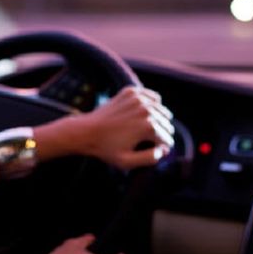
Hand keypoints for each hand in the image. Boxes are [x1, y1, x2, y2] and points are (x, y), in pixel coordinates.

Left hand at [40, 86, 174, 169]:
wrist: (86, 131)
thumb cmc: (106, 148)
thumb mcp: (127, 161)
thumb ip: (150, 158)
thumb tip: (164, 150)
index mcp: (148, 127)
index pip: (166, 137)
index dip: (163, 146)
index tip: (157, 149)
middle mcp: (146, 110)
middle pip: (165, 123)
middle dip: (162, 132)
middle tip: (154, 140)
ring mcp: (138, 99)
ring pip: (160, 108)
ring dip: (159, 118)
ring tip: (152, 127)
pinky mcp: (130, 92)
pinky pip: (151, 96)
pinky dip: (152, 102)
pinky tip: (148, 110)